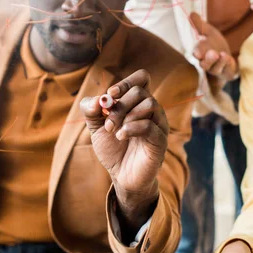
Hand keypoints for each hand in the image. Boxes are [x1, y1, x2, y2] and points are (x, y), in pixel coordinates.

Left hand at [80, 69, 168, 208]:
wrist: (121, 175)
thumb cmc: (113, 149)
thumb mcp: (96, 126)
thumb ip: (91, 109)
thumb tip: (98, 99)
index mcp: (138, 103)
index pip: (142, 78)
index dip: (125, 82)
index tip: (110, 95)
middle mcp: (151, 110)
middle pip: (140, 90)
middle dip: (119, 105)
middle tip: (108, 123)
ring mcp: (158, 124)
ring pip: (150, 103)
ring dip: (126, 116)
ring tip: (115, 132)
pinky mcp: (160, 141)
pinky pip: (150, 125)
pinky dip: (131, 128)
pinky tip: (121, 137)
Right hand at [190, 12, 237, 83]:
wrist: (228, 58)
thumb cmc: (215, 46)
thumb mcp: (209, 33)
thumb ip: (200, 25)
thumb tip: (191, 13)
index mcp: (201, 54)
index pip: (197, 53)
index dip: (197, 53)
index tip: (197, 52)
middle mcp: (207, 63)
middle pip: (204, 64)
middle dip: (207, 59)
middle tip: (212, 53)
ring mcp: (217, 69)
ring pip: (215, 68)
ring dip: (217, 62)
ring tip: (220, 54)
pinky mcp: (226, 72)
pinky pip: (225, 70)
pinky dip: (226, 63)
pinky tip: (228, 57)